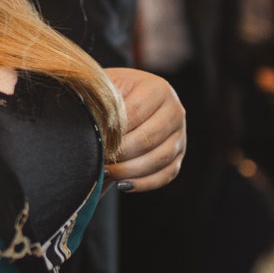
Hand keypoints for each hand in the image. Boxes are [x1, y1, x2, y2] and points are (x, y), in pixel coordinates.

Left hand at [104, 67, 185, 192]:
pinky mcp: (178, 155)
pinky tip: (123, 184)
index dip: (114, 129)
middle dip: (120, 153)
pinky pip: (166, 175)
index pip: (136, 112)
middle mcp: (175, 111)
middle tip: (98, 159)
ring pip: (159, 159)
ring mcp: (180, 134)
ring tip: (106, 172)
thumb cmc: (111, 94)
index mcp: (158, 89)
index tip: (94, 140)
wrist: (124, 101)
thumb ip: (103, 102)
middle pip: (148, 138)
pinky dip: (144, 183)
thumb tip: (93, 126)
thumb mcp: (106, 88)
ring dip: (129, 170)